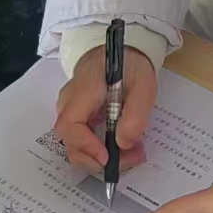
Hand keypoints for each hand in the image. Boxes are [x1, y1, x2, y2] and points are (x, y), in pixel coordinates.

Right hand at [53, 44, 156, 173]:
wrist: (120, 53)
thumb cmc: (129, 65)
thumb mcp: (143, 85)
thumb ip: (135, 114)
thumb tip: (124, 143)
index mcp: (82, 90)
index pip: (70, 125)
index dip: (85, 145)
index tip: (107, 157)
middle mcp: (69, 103)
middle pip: (70, 141)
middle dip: (98, 159)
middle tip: (130, 159)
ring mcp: (71, 111)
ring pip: (76, 145)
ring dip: (101, 157)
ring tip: (132, 154)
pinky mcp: (78, 118)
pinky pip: (83, 140)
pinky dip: (101, 150)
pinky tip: (123, 147)